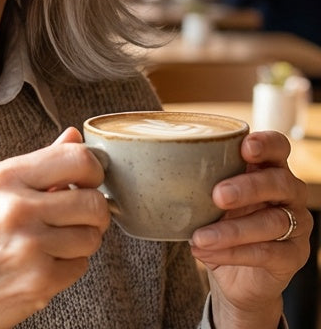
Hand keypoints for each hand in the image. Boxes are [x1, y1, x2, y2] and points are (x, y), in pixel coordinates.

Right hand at [0, 127, 109, 328]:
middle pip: (93, 200)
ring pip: (92, 235)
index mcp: (5, 177)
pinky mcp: (40, 280)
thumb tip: (73, 136)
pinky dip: (69, 267)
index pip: (75, 158)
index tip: (89, 180)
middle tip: (77, 217)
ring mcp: (30, 244)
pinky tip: (44, 264)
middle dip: (93, 212)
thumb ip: (38, 165)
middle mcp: (17, 207)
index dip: (93, 170)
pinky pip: (81, 266)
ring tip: (55, 242)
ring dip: (81, 241)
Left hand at [189, 131, 310, 327]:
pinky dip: (234, 253)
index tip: (244, 148)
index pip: (278, 145)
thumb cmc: (215, 221)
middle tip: (216, 195)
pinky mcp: (294, 256)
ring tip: (198, 237)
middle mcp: (288, 192)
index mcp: (266, 167)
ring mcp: (297, 225)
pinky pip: (269, 252)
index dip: (266, 144)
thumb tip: (121, 163)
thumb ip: (181, 175)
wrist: (234, 275)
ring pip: (274, 222)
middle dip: (247, 187)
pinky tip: (205, 253)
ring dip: (233, 229)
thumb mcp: (200, 195)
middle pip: (279, 182)